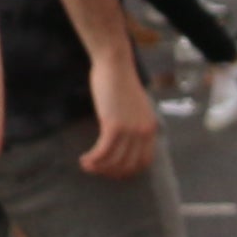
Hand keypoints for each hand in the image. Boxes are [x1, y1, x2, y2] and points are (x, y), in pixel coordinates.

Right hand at [80, 44, 155, 179]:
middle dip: (110, 172)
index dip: (126, 171)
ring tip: (86, 164)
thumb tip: (123, 143)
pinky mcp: (114, 125)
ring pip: (114, 161)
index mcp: (151, 128)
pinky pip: (103, 152)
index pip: (144, 162)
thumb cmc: (121, 82)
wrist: (115, 65)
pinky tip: (84, 159)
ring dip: (98, 167)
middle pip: (128, 165)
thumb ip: (134, 124)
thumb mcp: (135, 108)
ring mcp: (131, 129)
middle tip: (95, 169)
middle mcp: (144, 132)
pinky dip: (93, 159)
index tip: (111, 170)